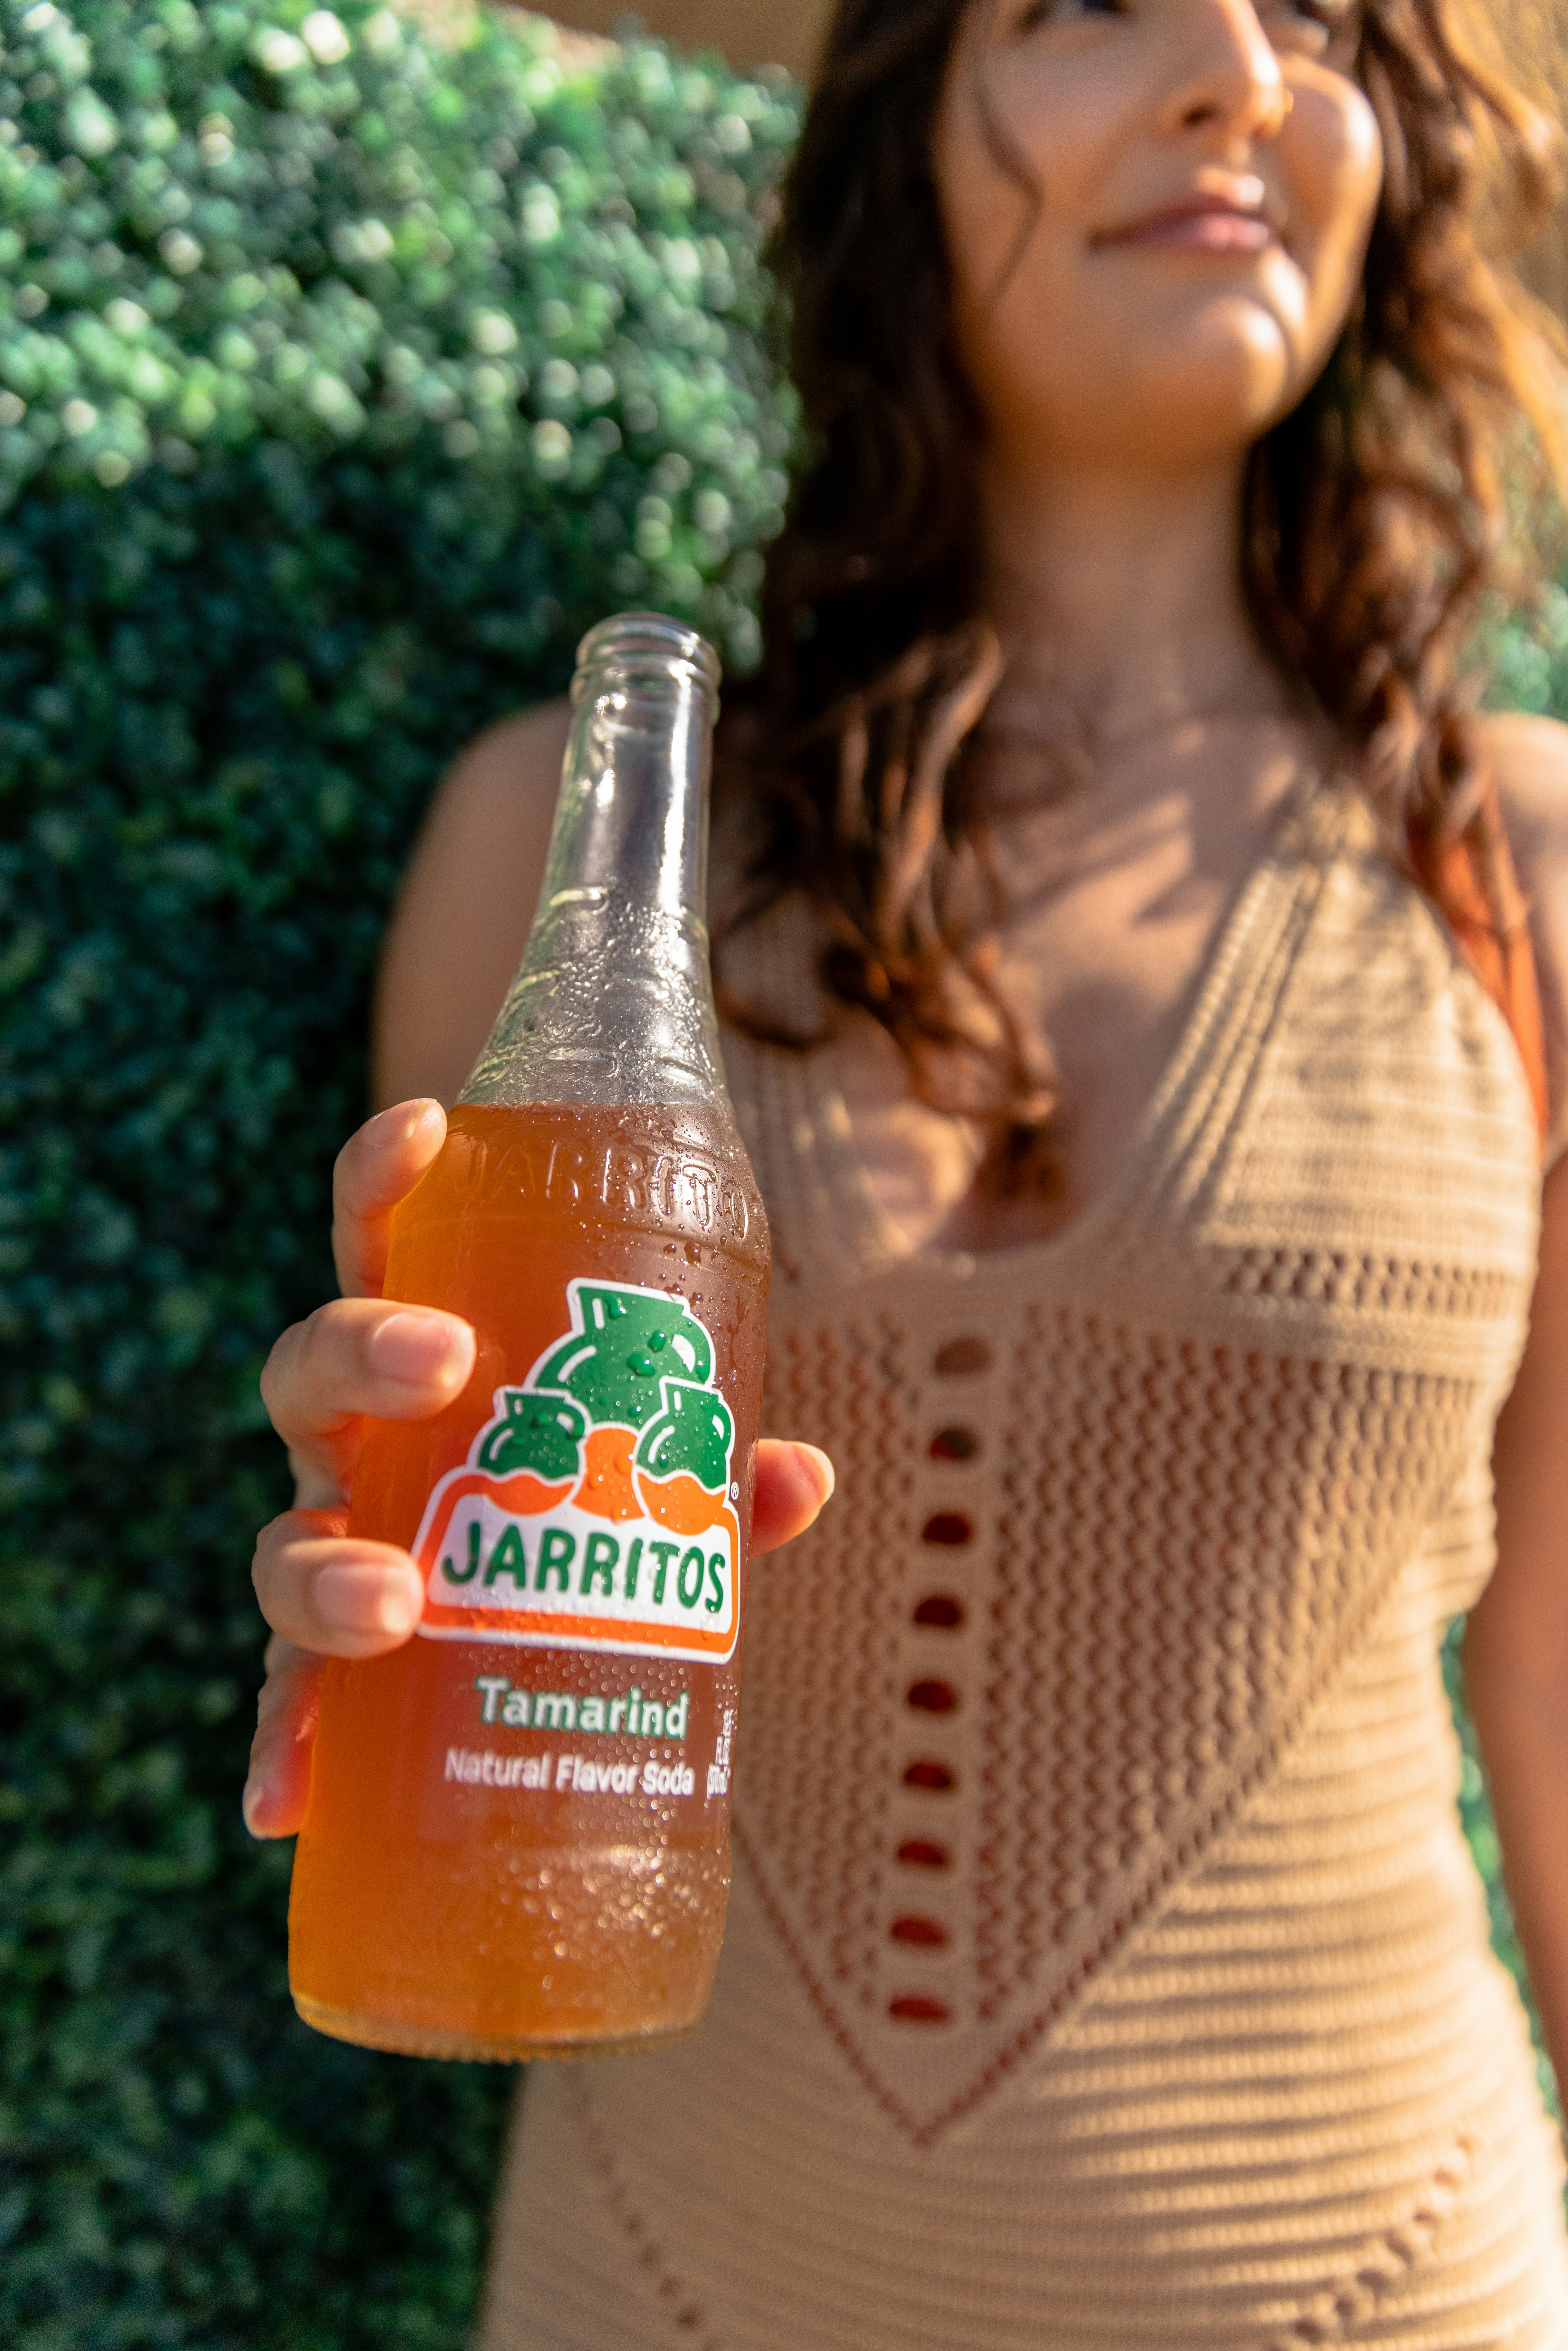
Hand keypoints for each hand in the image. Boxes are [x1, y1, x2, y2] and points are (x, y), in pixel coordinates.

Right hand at [245, 1099, 834, 1838]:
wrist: (523, 1606)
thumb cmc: (576, 1492)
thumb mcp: (653, 1462)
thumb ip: (715, 1458)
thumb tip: (801, 1472)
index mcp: (422, 1359)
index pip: (382, 1237)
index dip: (388, 1176)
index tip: (426, 1123)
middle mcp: (360, 1442)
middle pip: (313, 1373)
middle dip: (364, 1353)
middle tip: (444, 1361)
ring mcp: (338, 1544)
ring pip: (288, 1538)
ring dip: (323, 1570)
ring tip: (389, 1608)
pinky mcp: (338, 1665)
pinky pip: (294, 1700)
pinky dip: (288, 1749)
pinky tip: (284, 1805)